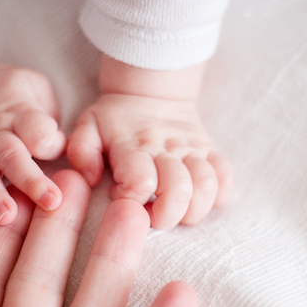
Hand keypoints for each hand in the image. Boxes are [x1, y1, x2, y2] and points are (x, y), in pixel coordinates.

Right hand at [0, 33, 65, 248]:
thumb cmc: (17, 94)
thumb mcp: (37, 89)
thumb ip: (50, 114)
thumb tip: (65, 146)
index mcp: (21, 114)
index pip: (34, 126)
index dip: (47, 138)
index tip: (60, 149)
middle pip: (11, 155)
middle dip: (30, 179)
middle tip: (51, 201)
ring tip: (5, 218)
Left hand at [68, 56, 232, 228]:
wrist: (151, 91)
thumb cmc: (114, 119)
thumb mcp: (87, 126)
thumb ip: (81, 152)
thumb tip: (92, 179)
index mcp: (134, 146)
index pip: (140, 182)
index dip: (132, 201)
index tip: (122, 199)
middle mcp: (167, 149)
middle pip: (179, 191)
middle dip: (165, 215)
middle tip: (151, 213)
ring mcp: (193, 150)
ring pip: (206, 187)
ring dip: (192, 209)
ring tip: (174, 208)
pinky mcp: (211, 152)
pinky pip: (225, 178)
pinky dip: (216, 196)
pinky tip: (196, 199)